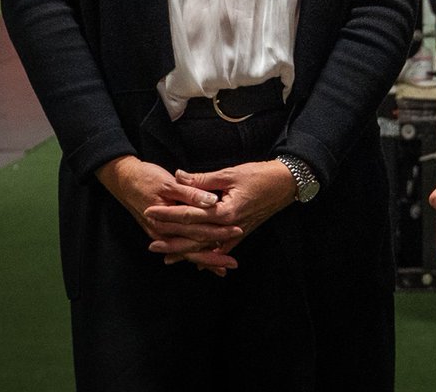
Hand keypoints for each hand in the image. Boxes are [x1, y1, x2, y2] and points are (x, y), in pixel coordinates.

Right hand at [96, 154, 241, 272]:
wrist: (124, 180)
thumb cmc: (146, 178)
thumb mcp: (168, 183)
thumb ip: (191, 193)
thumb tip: (211, 201)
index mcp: (166, 220)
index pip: (197, 231)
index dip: (218, 233)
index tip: (237, 234)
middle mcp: (162, 232)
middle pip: (193, 247)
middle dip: (214, 256)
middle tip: (233, 264)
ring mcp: (161, 234)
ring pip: (186, 251)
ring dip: (204, 259)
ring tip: (223, 268)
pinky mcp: (162, 232)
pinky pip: (180, 246)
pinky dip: (193, 253)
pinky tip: (204, 260)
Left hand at [142, 160, 297, 271]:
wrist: (286, 184)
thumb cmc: (260, 175)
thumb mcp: (230, 173)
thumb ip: (203, 180)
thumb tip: (178, 177)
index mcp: (224, 211)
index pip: (189, 214)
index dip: (168, 213)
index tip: (149, 211)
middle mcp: (228, 227)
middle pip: (193, 235)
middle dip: (171, 236)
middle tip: (150, 239)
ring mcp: (235, 234)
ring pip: (205, 247)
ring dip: (185, 251)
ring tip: (166, 255)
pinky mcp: (242, 234)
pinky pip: (221, 250)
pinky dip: (208, 257)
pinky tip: (196, 262)